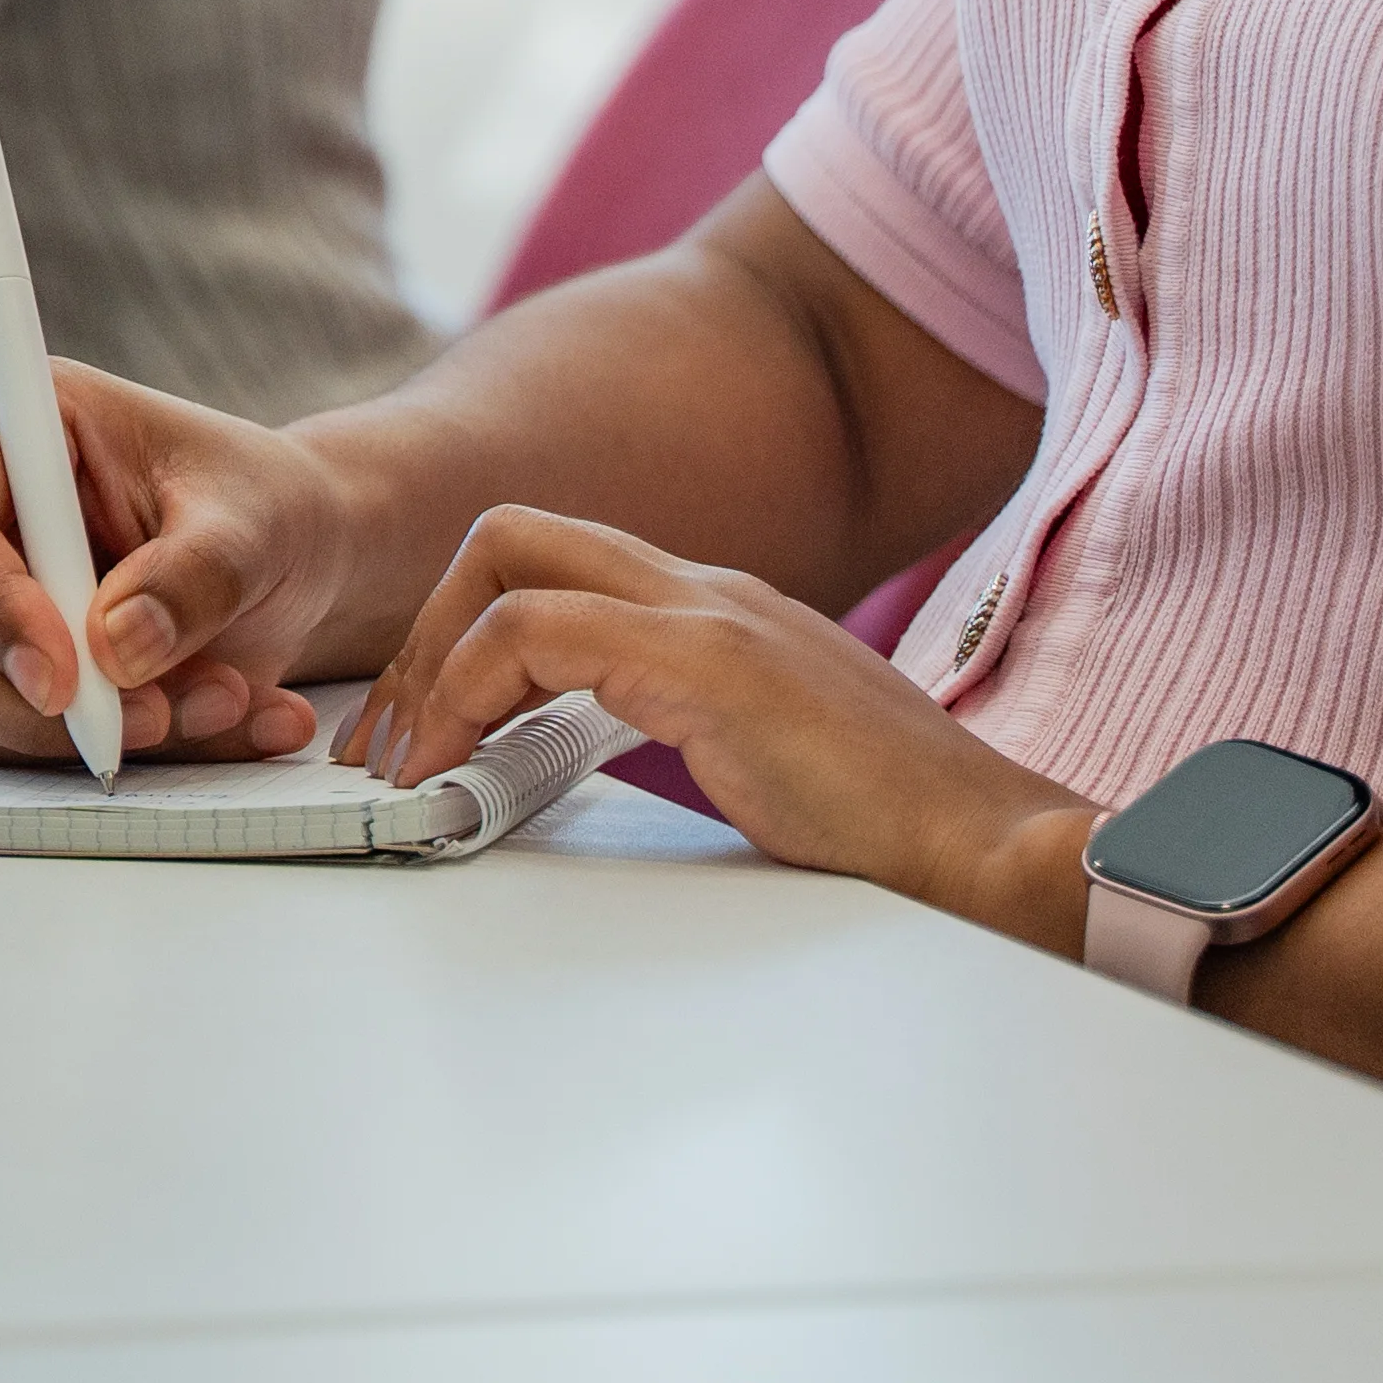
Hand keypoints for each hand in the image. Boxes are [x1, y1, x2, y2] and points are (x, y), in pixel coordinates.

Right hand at [0, 361, 364, 767]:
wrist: (296, 562)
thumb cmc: (261, 507)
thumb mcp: (253, 523)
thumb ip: (191, 577)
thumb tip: (114, 651)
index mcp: (7, 430)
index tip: (64, 676)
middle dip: (21, 701)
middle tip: (143, 723)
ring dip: (87, 735)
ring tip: (227, 698)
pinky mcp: (3, 679)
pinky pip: (21, 748)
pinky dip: (119, 754)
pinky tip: (221, 717)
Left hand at [350, 508, 1093, 938]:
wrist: (991, 850)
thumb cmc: (892, 829)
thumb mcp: (761, 762)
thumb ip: (680, 737)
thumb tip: (568, 774)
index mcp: (717, 609)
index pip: (556, 562)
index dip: (468, 632)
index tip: (426, 731)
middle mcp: (706, 587)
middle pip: (514, 533)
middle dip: (425, 628)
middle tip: (390, 739)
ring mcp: (706, 612)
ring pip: (508, 561)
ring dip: (429, 662)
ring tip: (405, 761)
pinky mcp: (704, 660)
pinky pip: (535, 631)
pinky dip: (466, 693)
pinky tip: (454, 772)